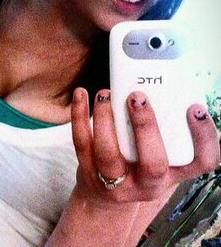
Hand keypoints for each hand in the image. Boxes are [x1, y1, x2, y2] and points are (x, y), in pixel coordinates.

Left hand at [71, 88, 219, 204]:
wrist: (107, 196)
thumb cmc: (139, 168)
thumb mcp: (161, 157)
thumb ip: (168, 131)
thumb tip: (166, 86)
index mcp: (172, 174)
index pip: (201, 163)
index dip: (204, 137)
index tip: (196, 108)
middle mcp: (147, 183)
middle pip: (153, 164)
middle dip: (146, 127)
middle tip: (138, 97)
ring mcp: (114, 180)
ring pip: (108, 153)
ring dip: (106, 118)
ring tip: (105, 94)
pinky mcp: (88, 169)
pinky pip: (81, 141)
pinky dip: (79, 115)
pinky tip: (81, 94)